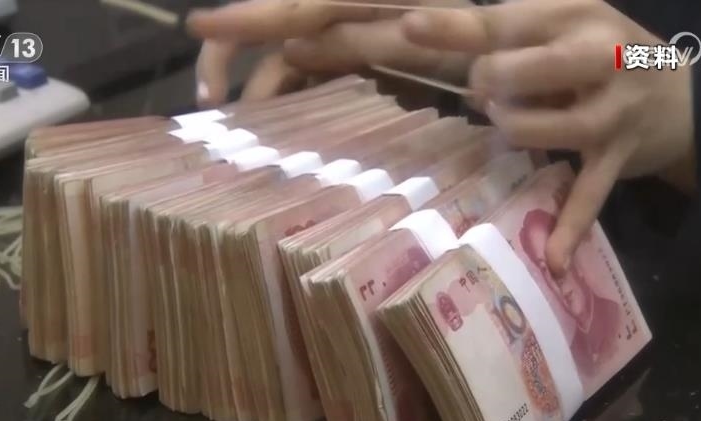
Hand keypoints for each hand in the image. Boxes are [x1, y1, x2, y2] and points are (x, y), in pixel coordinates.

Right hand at [187, 0, 474, 105]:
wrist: (504, 43)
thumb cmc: (473, 31)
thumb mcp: (422, 34)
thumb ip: (356, 38)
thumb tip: (289, 45)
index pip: (289, 7)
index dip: (241, 18)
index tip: (196, 27)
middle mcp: (339, 5)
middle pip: (269, 23)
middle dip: (232, 57)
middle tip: (209, 102)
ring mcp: (342, 26)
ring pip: (283, 51)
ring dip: (262, 85)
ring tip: (246, 127)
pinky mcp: (349, 47)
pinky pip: (307, 66)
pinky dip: (291, 89)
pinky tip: (277, 118)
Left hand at [399, 0, 695, 275]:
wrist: (688, 99)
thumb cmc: (603, 53)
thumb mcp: (566, 22)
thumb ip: (507, 28)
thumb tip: (428, 31)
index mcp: (580, 16)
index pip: (509, 20)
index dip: (457, 28)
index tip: (411, 26)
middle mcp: (602, 60)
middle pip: (528, 70)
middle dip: (490, 81)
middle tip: (483, 90)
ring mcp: (612, 113)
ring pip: (546, 130)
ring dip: (514, 129)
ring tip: (508, 121)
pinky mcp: (617, 159)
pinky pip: (590, 195)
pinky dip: (572, 228)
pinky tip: (554, 262)